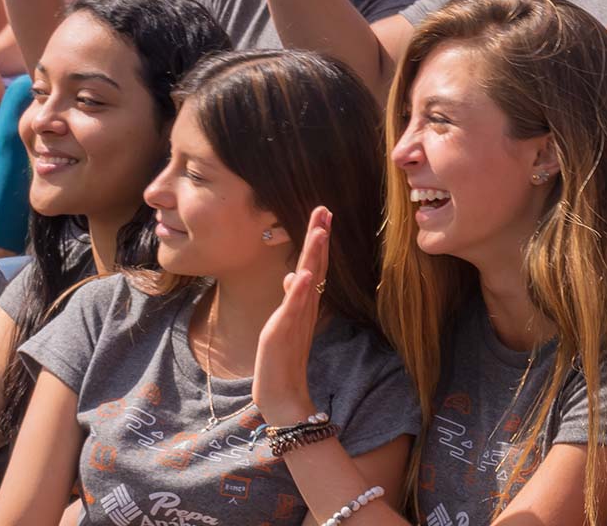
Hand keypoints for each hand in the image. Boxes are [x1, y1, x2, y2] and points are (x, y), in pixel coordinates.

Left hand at [253, 206, 331, 424]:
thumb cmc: (282, 361)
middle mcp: (304, 308)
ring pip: (308, 282)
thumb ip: (292, 298)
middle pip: (316, 267)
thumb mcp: (285, 323)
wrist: (282, 396)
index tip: (322, 214)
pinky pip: (293, 308)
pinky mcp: (283, 333)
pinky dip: (299, 290)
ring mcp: (295, 319)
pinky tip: (303, 273)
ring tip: (320, 230)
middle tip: (324, 210)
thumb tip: (293, 274)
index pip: (314, 266)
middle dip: (319, 238)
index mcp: (303, 304)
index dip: (317, 240)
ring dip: (314, 256)